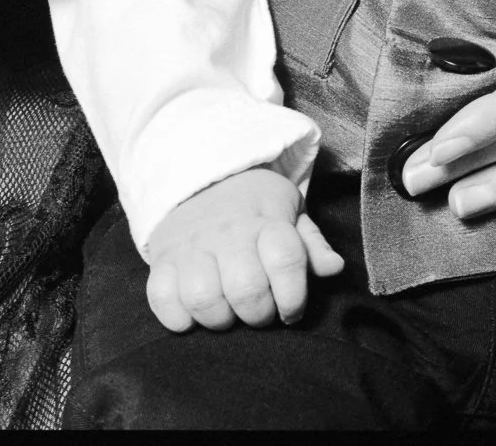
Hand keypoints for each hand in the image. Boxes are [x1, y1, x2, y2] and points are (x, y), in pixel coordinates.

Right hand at [144, 167, 343, 330]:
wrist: (201, 178)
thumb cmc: (254, 204)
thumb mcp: (290, 211)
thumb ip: (312, 244)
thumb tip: (334, 268)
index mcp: (266, 219)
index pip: (287, 261)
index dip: (294, 297)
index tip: (292, 310)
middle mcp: (228, 233)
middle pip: (246, 288)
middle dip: (259, 314)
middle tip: (260, 312)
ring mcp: (191, 246)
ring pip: (203, 298)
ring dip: (220, 318)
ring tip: (228, 312)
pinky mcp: (162, 260)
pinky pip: (162, 299)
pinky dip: (178, 316)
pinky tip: (193, 313)